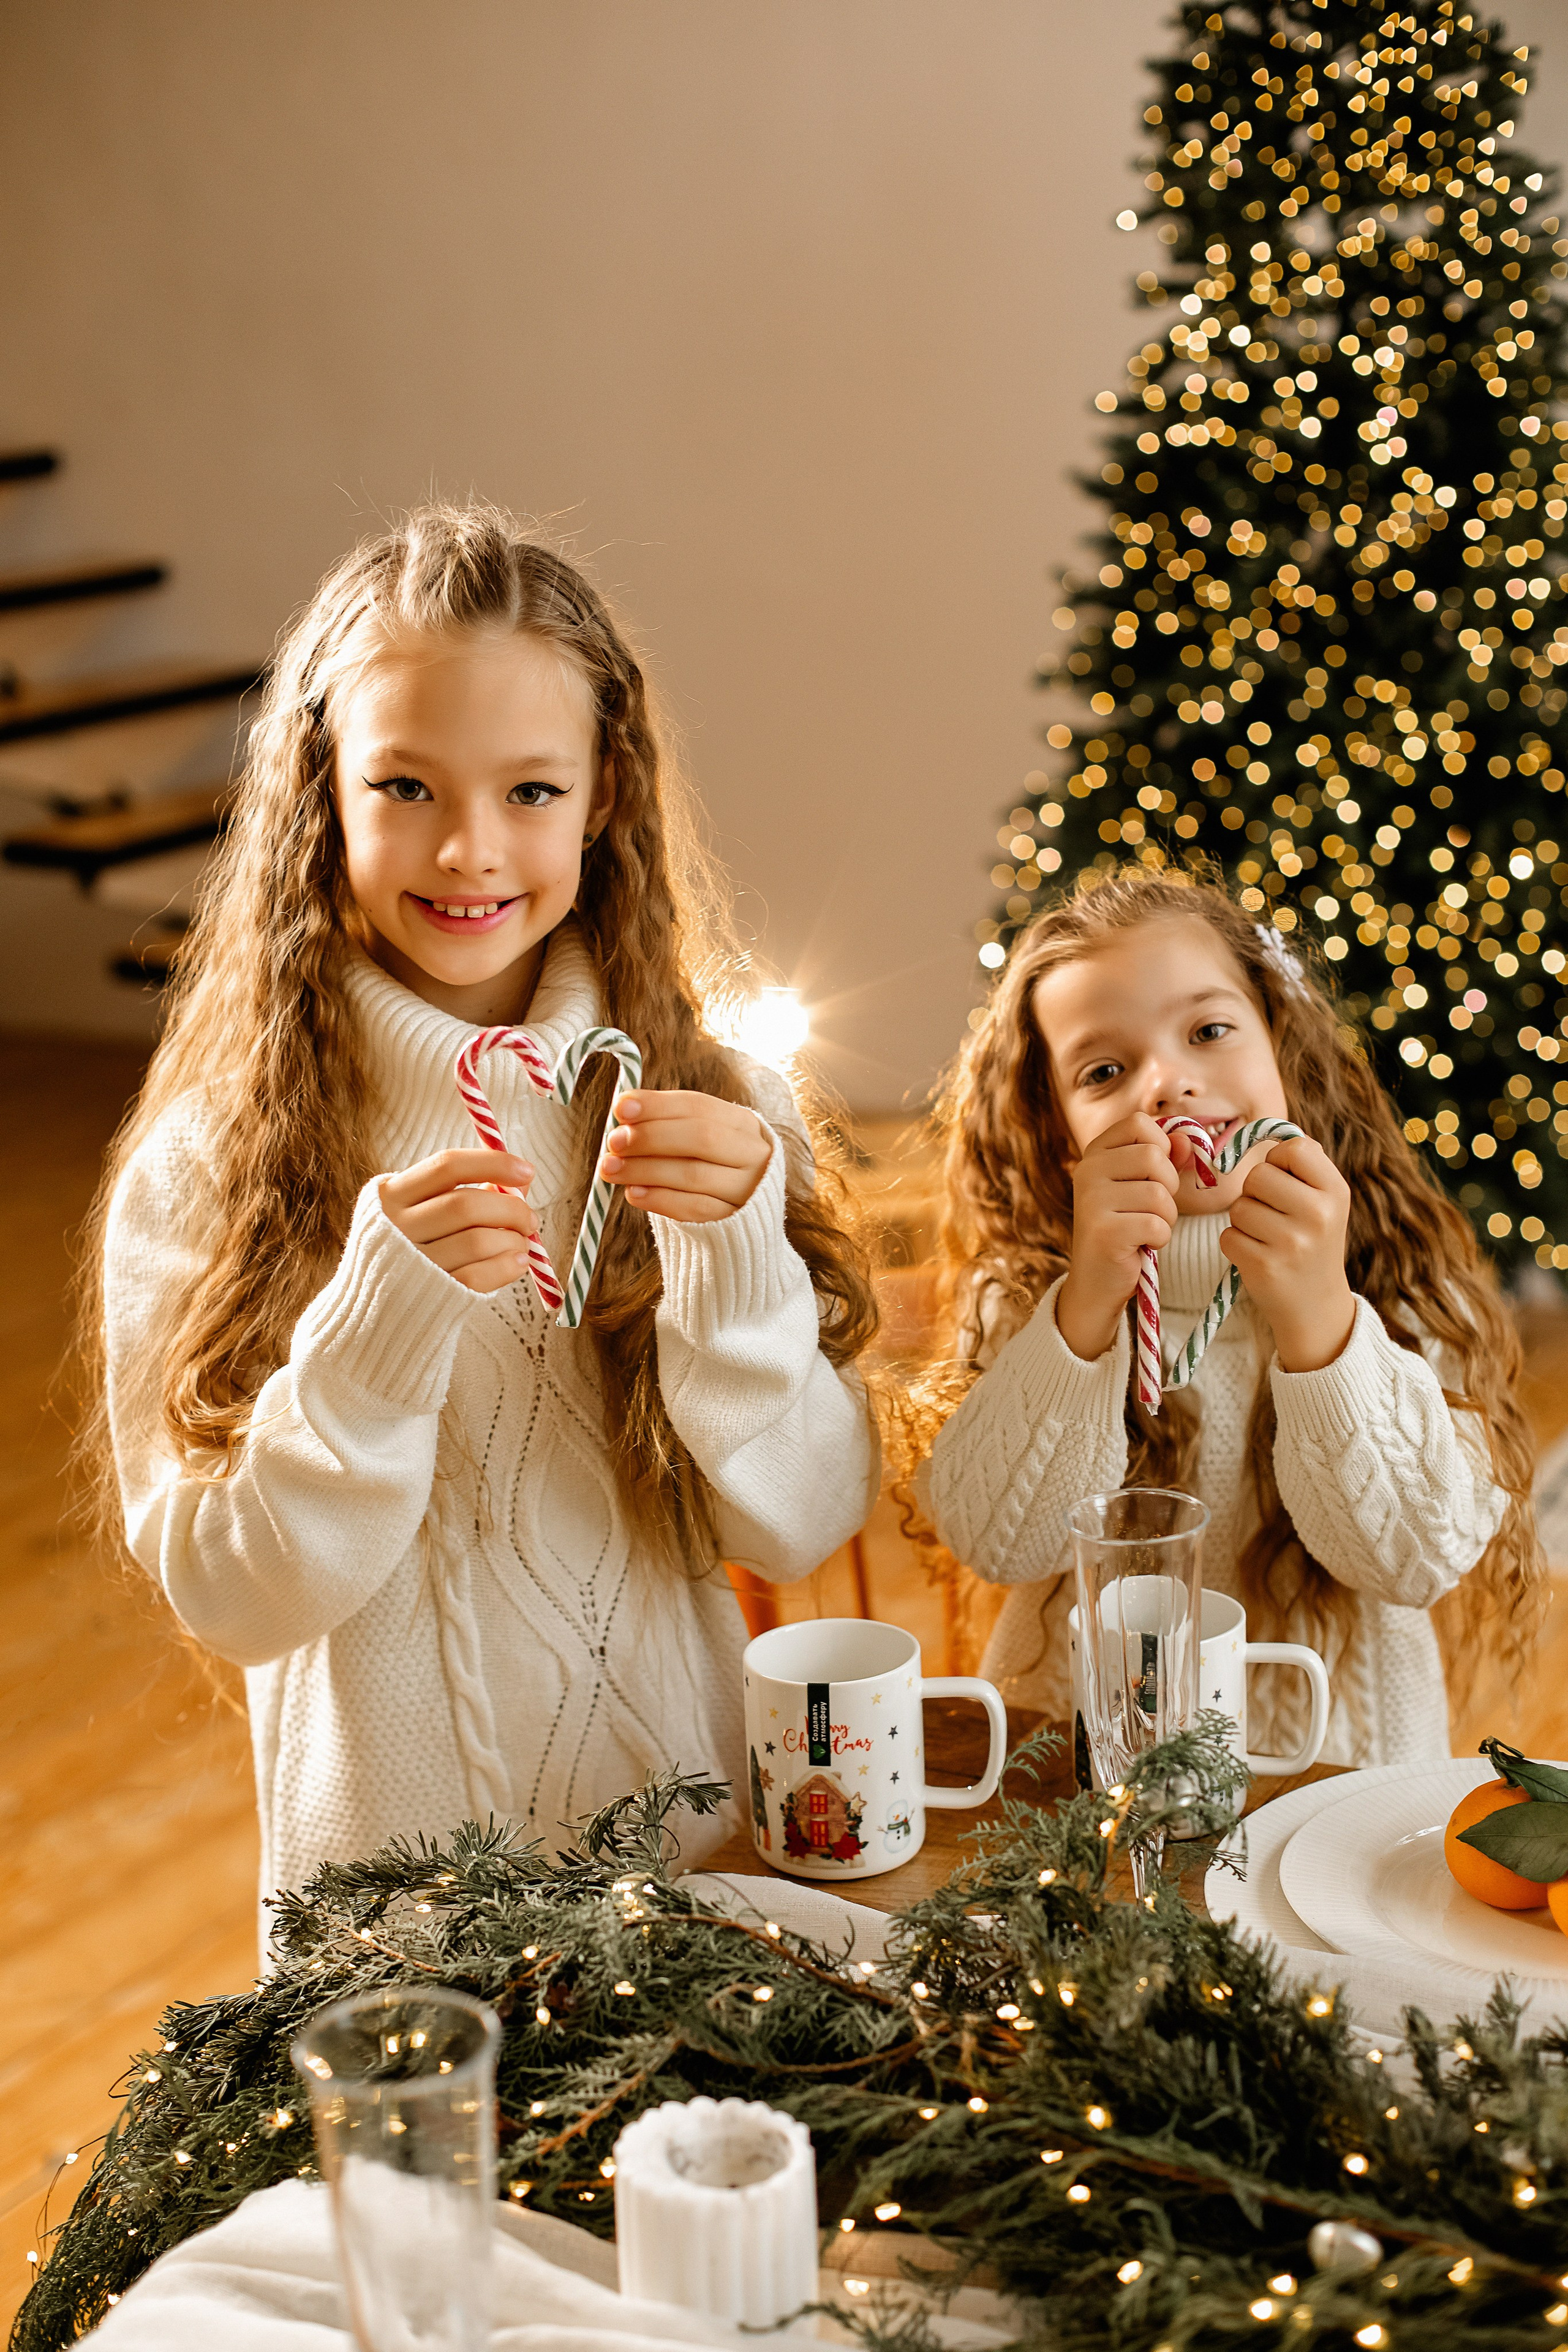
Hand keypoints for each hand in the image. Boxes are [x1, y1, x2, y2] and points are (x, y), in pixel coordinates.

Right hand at [379, 1149, 538, 1294]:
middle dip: (512, 1209)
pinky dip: (506, 1267)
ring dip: (513, 1241)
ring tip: (522, 1245)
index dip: (493, 1163)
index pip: (447, 1166)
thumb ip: (472, 1190)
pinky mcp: (429, 1294)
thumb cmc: (414, 1247)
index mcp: (393, 1194)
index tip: (527, 1171)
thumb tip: (524, 1178)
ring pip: (477, 1241)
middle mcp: (396, 1226)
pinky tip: (517, 1263)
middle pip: (466, 1205)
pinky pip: (477, 1276)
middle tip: (530, 1219)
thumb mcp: (427, 1211)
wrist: (378, 1307)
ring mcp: (411, 1263)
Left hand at [599, 1090, 771, 1223]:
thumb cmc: (712, 1163)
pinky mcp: (735, 1221)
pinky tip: (633, 1193)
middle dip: (651, 1137)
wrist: (748, 1208)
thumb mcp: (699, 1135)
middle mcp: (752, 1153)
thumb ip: (665, 1121)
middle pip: (700, 1138)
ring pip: (694, 1175)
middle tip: (614, 1142)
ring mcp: (747, 1189)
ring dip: (646, 1170)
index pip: (698, 1106)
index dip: (657, 1106)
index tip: (621, 1108)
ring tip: (610, 1169)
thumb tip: (623, 1110)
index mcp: (742, 1123)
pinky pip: (695, 1209)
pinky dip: (660, 1199)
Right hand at [1056, 1114, 1179, 1363]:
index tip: (1157, 1172)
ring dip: (1166, 1217)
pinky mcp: (1104, 1232)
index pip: (1139, 1123)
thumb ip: (1166, 1159)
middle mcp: (1086, 1171)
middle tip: (1153, 1208)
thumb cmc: (1126, 1228)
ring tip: (1147, 1229)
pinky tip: (1142, 1245)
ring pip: (1159, 1193)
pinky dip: (1160, 1238)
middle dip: (1169, 1186)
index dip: (1162, 1145)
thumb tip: (1188, 1141)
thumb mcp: (1143, 1186)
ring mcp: (1091, 1201)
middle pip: (1154, 1156)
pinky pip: (1157, 1224)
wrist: (1097, 1282)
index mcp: (1094, 1153)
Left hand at [1221, 1134, 1354, 1370]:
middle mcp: (1318, 1216)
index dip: (1278, 1159)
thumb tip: (1268, 1134)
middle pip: (1257, 1175)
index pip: (1295, 1148)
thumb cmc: (1311, 1242)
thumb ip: (1302, 1167)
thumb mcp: (1325, 1202)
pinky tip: (1258, 1256)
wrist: (1316, 1305)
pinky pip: (1228, 1236)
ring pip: (1239, 1207)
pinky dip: (1235, 1244)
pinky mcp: (1264, 1266)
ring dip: (1244, 1220)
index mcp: (1335, 1192)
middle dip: (1255, 1192)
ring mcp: (1291, 1243)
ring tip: (1268, 1237)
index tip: (1283, 1179)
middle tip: (1273, 1214)